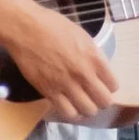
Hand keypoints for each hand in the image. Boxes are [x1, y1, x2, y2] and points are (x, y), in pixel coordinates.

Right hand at [0, 0, 116, 122]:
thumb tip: (99, 68)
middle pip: (104, 101)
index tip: (102, 84)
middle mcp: (83, 73)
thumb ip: (92, 54)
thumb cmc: (52, 26)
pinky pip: (68, 113)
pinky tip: (69, 106)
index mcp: (94, 57)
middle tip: (93, 96)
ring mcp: (66, 84)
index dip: (108, 86)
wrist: (25, 29)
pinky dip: (71, 112)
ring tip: (81, 102)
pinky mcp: (50, 92)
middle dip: (101, 100)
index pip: (113, 85)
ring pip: (88, 110)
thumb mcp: (81, 35)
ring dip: (87, 108)